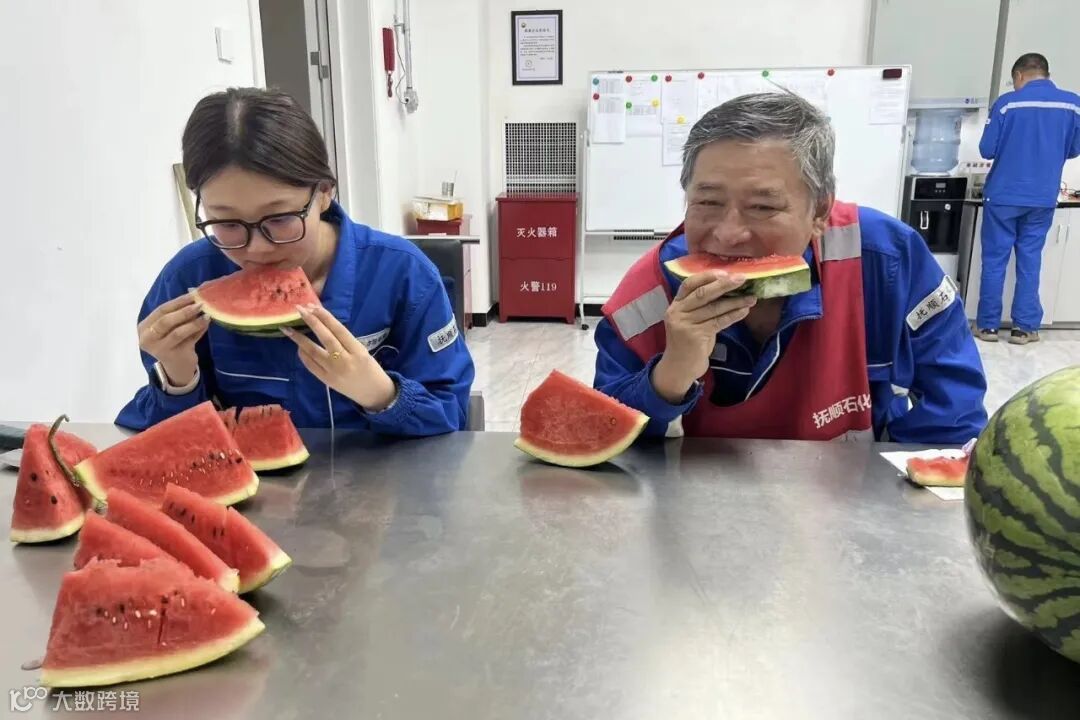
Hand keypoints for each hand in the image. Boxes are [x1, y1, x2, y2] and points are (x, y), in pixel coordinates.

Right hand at [138, 293, 210, 384]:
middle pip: (165, 321)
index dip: (177, 301)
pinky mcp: (174, 356)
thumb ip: (178, 312)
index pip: (160, 311)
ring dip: (193, 322)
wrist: (177, 368)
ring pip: (177, 332)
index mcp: (144, 328)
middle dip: (184, 311)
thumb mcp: (171, 327)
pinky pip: (188, 341)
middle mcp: (147, 339)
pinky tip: (206, 324)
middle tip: (200, 304)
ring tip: (206, 315)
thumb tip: (194, 292)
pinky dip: (198, 331)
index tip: (193, 294)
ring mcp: (159, 349)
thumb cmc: (173, 342)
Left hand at [282, 305, 397, 411]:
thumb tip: (323, 324)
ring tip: (288, 329)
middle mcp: (345, 361)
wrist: (374, 393)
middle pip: (326, 338)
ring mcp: (334, 372)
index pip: (339, 330)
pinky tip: (298, 347)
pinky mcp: (326, 381)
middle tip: (300, 309)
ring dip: (299, 339)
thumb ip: (346, 341)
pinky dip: (303, 355)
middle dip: (312, 322)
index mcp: (358, 351)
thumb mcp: (363, 352)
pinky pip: (311, 365)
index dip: (326, 317)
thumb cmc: (370, 369)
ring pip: (314, 352)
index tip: (314, 306)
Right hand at [651, 271, 756, 403]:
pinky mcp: (695, 336)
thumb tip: (727, 290)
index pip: (689, 283)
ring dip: (735, 301)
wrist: (678, 368)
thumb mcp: (690, 321)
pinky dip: (733, 315)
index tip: (726, 272)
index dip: (707, 276)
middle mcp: (677, 312)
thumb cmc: (688, 343)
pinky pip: (718, 321)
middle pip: (702, 293)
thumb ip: (701, 307)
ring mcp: (685, 324)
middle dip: (724, 284)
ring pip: (713, 308)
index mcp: (675, 305)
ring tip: (751, 298)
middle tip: (743, 279)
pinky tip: (744, 311)